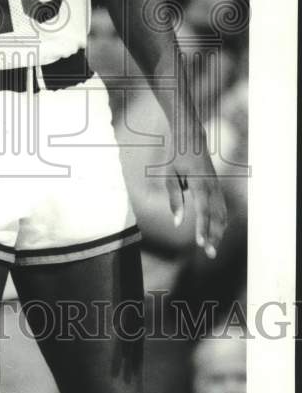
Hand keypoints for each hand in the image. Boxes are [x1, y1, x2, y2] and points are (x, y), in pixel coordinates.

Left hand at [165, 138, 227, 258]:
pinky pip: (222, 208)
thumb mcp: (170, 175)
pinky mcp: (216, 187)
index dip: (203, 228)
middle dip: (214, 236)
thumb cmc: (177, 156)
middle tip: (210, 254)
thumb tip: (178, 222)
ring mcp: (216, 187)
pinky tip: (218, 233)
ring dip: (219, 231)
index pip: (203, 211)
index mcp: (200, 183)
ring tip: (213, 248)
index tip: (201, 243)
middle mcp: (212, 187)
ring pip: (222, 213)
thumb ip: (175, 199)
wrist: (191, 139)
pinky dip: (221, 222)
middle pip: (217, 216)